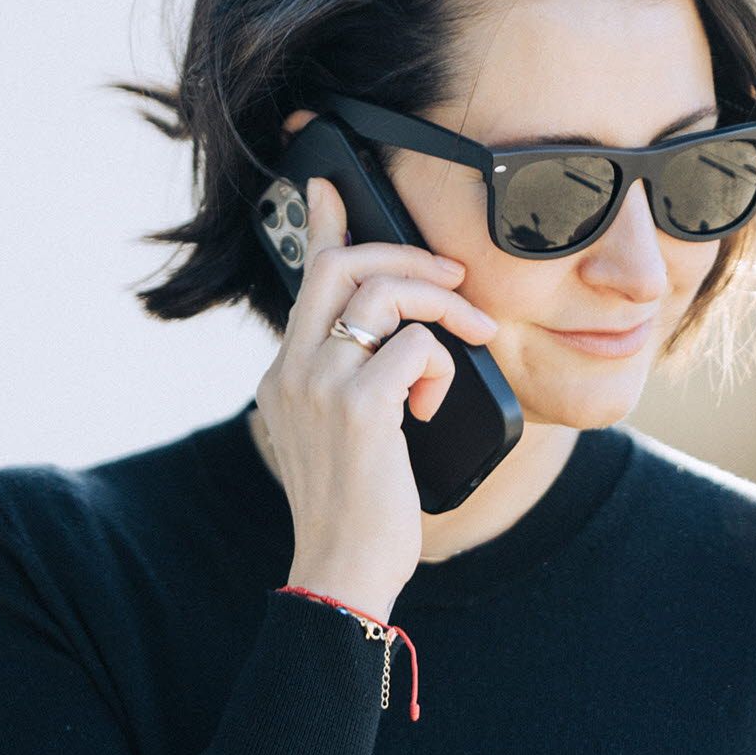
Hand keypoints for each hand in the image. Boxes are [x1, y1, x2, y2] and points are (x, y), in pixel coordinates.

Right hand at [255, 176, 499, 616]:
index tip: (332, 185)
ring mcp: (321, 384)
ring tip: (469, 338)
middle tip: (453, 278)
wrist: (341, 570)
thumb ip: (357, 383)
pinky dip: (441, 366)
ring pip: (386, 294)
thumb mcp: (345, 435)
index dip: (324, 224)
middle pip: (344, 266)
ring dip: (442, 307)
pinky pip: (417, 346)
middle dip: (407, 255)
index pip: (307, 277)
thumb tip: (406, 341)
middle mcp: (293, 369)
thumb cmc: (358, 511)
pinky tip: (433, 408)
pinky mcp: (360, 407)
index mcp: (286, 373)